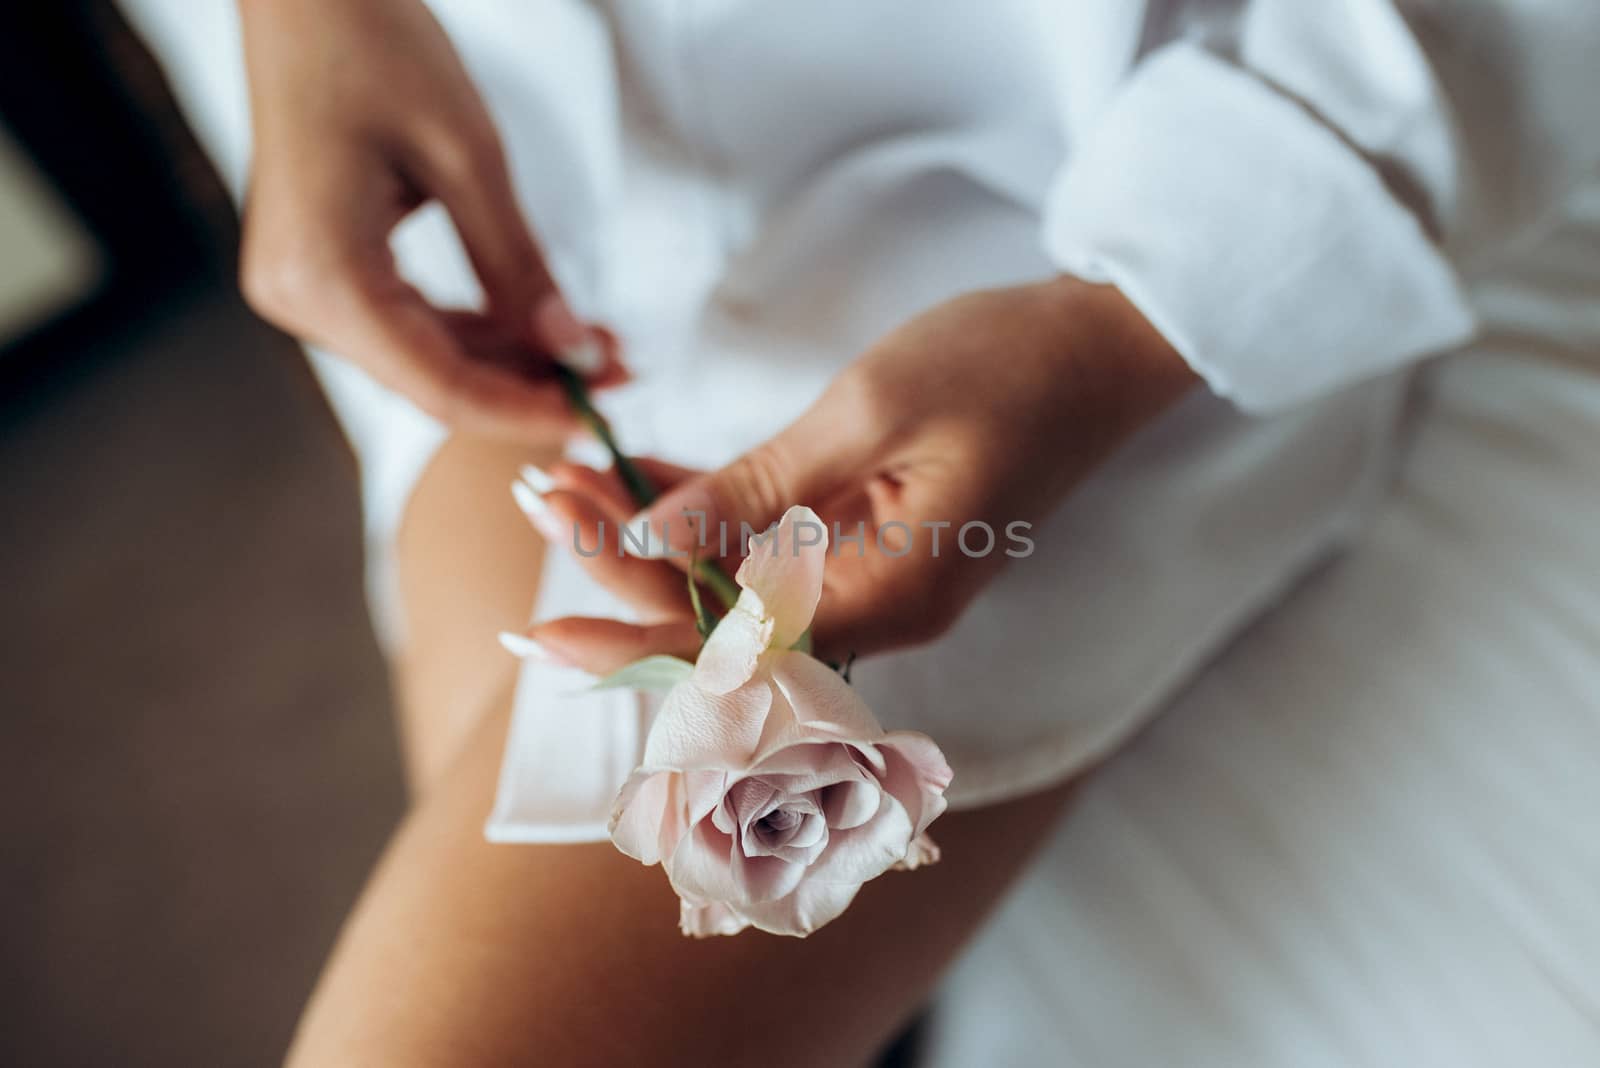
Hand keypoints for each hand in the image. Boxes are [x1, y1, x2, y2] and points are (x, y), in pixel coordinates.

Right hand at [236, 0, 620, 441]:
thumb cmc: (372, 43)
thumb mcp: (467, 156)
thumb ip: (520, 268)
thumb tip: (575, 353)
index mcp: (324, 276)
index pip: (442, 387)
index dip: (529, 412)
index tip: (603, 417)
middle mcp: (299, 298)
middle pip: (434, 381)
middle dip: (531, 385)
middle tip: (620, 373)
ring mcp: (303, 287)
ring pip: (427, 358)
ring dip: (513, 360)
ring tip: (598, 346)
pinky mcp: (320, 269)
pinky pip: (410, 324)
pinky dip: (479, 329)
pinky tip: (542, 324)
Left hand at [509, 278, 1195, 665]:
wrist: (1098, 347)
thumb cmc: (1004, 365)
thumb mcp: (869, 413)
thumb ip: (758, 489)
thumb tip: (649, 544)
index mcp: (888, 595)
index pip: (731, 643)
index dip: (630, 631)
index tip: (543, 613)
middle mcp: (878, 607)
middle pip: (724, 619)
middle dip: (624, 570)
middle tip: (540, 501)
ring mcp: (875, 573)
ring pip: (738, 581)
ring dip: (655, 537)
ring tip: (566, 484)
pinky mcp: (871, 534)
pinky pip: (772, 542)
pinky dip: (708, 511)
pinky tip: (640, 471)